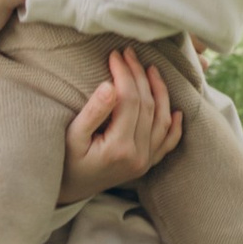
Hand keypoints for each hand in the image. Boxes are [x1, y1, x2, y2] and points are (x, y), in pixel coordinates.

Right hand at [58, 50, 186, 203]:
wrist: (68, 190)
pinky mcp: (147, 164)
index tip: (115, 55)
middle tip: (129, 53)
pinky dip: (175, 126)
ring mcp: (146, 161)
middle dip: (139, 75)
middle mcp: (138, 156)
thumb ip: (93, 112)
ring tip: (151, 69)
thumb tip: (110, 85)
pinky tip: (177, 110)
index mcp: (119, 147)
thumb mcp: (72, 136)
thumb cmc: (65, 161)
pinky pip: (167, 143)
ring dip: (160, 92)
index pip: (129, 100)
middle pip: (147, 106)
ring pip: (162, 120)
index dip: (124, 74)